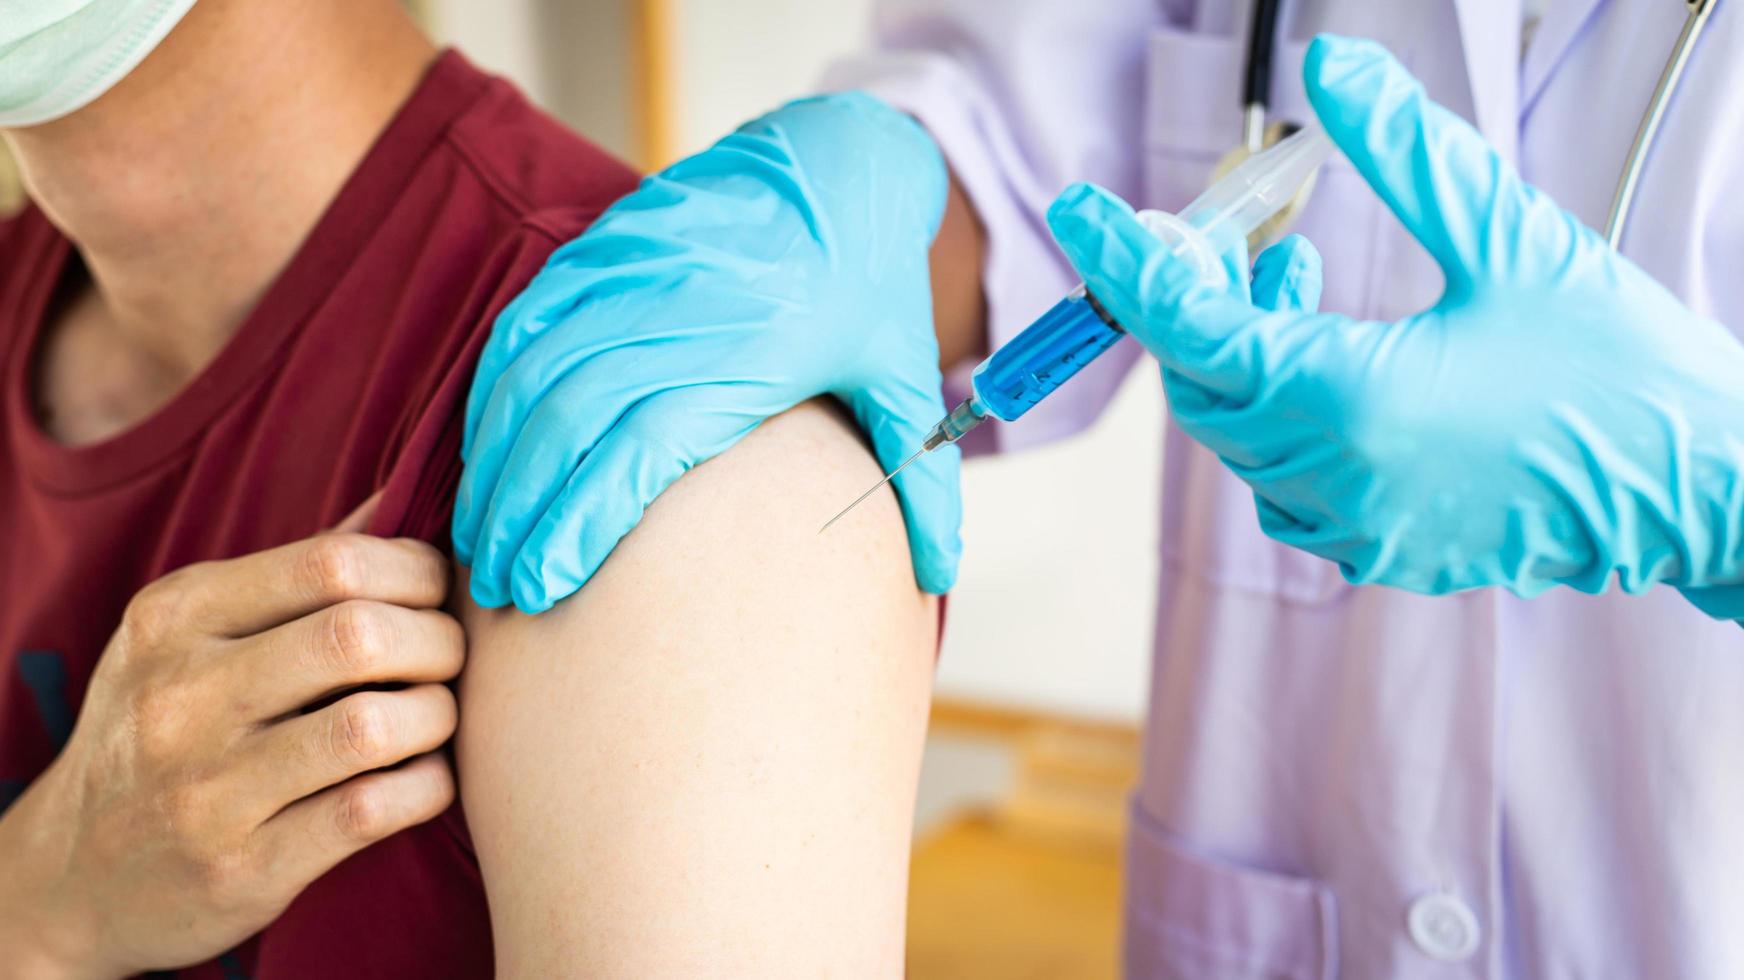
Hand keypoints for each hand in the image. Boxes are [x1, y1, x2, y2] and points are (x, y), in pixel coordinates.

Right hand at [0, 509, 463, 976]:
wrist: (71, 871)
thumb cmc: (166, 728)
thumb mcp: (192, 633)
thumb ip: (296, 572)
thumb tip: (400, 497)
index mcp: (176, 616)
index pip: (333, 561)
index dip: (415, 572)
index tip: (433, 597)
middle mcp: (180, 695)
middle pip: (359, 635)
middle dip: (438, 643)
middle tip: (447, 662)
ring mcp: (206, 788)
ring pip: (373, 725)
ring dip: (436, 717)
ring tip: (434, 719)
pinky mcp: (242, 867)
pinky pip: (372, 810)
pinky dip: (427, 787)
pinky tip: (424, 778)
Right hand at [453, 92, 961, 612]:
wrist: (836, 165)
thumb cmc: (870, 285)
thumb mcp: (908, 381)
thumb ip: (925, 483)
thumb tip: (938, 580)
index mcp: (750, 355)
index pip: (641, 448)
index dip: (583, 518)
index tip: (548, 583)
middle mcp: (678, 313)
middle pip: (569, 423)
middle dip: (521, 512)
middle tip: (500, 587)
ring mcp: (629, 273)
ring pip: (533, 377)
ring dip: (496, 462)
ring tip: (480, 538)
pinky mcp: (601, 248)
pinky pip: (525, 326)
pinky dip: (493, 393)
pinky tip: (482, 453)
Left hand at [1045, 35, 1743, 606]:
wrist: (1704, 487)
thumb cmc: (1620, 366)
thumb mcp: (1512, 237)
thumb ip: (1407, 153)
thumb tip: (1329, 69)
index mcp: (1350, 400)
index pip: (1190, 327)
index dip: (1129, 263)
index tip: (1084, 212)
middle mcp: (1335, 478)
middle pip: (1203, 384)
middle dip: (1200, 303)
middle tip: (1244, 235)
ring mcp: (1356, 528)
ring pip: (1240, 436)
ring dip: (1246, 356)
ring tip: (1301, 277)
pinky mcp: (1384, 552)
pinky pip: (1287, 484)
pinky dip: (1281, 417)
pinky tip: (1335, 364)